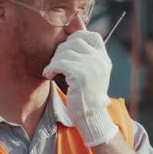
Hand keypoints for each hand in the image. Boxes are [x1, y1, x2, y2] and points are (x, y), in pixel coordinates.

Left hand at [43, 30, 118, 146]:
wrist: (90, 118)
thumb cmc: (85, 96)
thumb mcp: (92, 74)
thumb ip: (87, 59)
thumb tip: (69, 41)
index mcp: (104, 59)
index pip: (92, 36)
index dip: (76, 37)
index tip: (66, 48)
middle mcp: (100, 60)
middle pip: (75, 41)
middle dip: (61, 50)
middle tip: (55, 63)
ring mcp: (92, 66)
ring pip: (65, 52)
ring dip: (54, 61)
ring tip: (52, 71)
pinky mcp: (81, 75)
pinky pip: (59, 63)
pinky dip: (50, 68)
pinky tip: (48, 75)